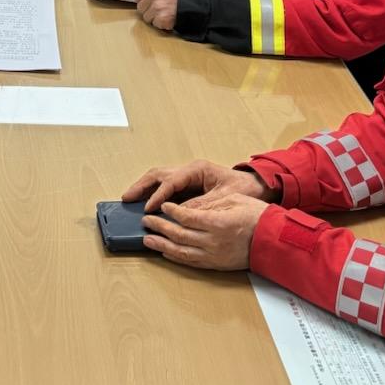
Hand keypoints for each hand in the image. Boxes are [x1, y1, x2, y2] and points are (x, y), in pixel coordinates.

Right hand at [122, 160, 273, 213]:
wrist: (257, 186)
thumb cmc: (244, 189)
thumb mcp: (223, 199)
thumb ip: (200, 206)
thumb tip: (178, 215)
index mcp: (197, 169)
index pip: (171, 181)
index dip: (158, 196)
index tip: (149, 209)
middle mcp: (189, 170)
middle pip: (158, 174)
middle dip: (141, 186)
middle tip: (127, 198)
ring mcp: (188, 176)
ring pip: (159, 178)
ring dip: (144, 187)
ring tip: (130, 199)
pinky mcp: (188, 184)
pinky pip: (165, 185)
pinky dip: (153, 192)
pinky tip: (145, 202)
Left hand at [132, 0, 181, 29]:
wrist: (194, 2)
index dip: (143, 1)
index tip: (147, 3)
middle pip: (140, 8)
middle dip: (148, 10)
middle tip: (159, 10)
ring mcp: (156, 8)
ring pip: (147, 18)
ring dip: (155, 18)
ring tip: (166, 13)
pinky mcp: (161, 18)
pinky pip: (156, 24)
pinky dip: (162, 24)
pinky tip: (169, 18)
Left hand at [141, 193, 271, 269]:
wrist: (274, 240)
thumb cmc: (257, 216)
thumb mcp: (234, 200)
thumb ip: (210, 204)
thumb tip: (187, 206)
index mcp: (218, 223)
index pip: (186, 217)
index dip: (171, 211)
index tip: (162, 206)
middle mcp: (213, 241)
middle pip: (179, 235)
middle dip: (159, 227)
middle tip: (146, 221)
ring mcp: (214, 255)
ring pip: (181, 252)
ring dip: (162, 245)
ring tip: (147, 239)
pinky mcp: (216, 264)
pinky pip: (191, 262)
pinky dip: (175, 257)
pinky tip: (166, 252)